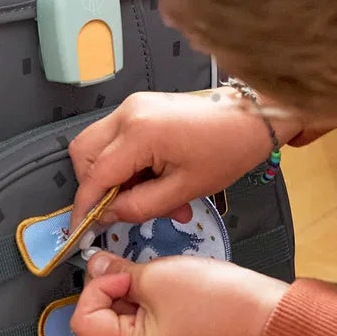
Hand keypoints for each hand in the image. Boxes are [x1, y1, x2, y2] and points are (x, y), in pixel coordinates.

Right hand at [69, 90, 299, 226]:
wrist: (253, 117)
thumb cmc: (228, 149)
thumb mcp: (184, 190)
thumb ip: (139, 206)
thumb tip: (107, 215)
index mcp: (139, 133)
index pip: (95, 175)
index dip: (86, 206)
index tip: (83, 229)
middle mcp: (129, 113)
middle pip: (85, 154)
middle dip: (95, 186)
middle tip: (121, 208)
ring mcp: (133, 107)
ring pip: (98, 146)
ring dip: (113, 176)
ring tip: (147, 195)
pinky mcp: (141, 108)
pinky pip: (117, 139)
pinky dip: (126, 163)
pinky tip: (154, 179)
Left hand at [70, 251, 288, 335]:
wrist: (259, 312)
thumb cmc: (215, 298)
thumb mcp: (157, 277)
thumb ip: (117, 272)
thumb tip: (94, 265)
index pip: (84, 322)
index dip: (96, 290)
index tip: (120, 272)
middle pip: (95, 329)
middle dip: (105, 295)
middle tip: (129, 273)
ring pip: (113, 329)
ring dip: (121, 301)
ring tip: (148, 283)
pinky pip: (133, 332)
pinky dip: (136, 309)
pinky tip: (155, 293)